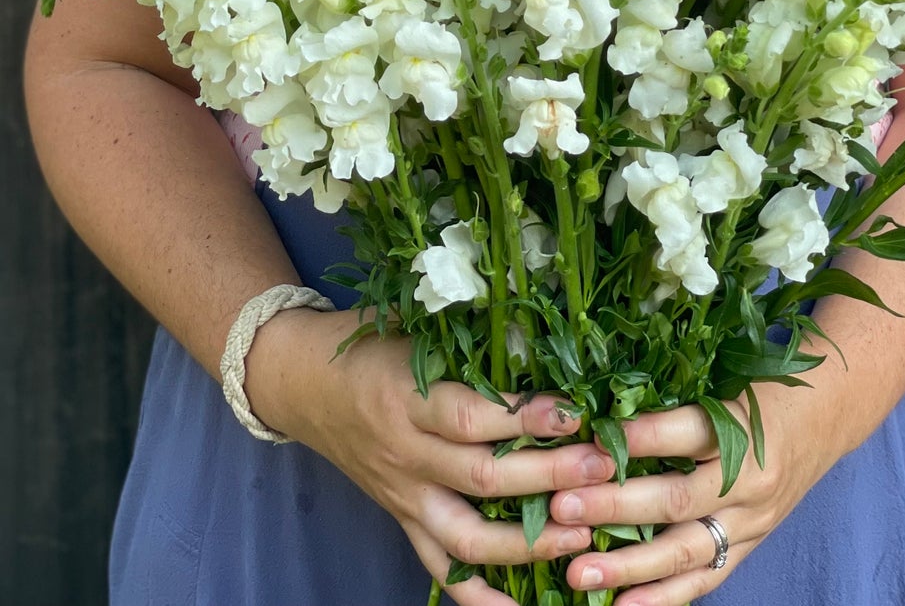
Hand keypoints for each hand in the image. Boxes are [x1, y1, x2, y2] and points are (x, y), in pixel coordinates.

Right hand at [252, 309, 618, 605]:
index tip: (576, 411)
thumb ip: (468, 335)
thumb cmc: (367, 342)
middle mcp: (407, 453)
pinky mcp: (402, 520)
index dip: (525, 418)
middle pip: (483, 479)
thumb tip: (545, 330)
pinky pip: (442, 570)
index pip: (472, 417)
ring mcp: (405, 495)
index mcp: (408, 397)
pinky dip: (481, 597)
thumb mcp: (411, 324)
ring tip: (585, 533)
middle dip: (549, 476)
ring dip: (529, 543)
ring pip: (468, 537)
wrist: (301, 382)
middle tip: (603, 467)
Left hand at [546, 387, 830, 605]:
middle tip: (562, 508)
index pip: (683, 432)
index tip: (586, 441)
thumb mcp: (726, 376)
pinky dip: (662, 598)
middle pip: (676, 500)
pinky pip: (704, 579)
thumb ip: (673, 397)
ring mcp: (751, 520)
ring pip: (685, 551)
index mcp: (742, 426)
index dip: (634, 438)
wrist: (829, 411)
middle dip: (614, 508)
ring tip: (579, 573)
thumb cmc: (765, 385)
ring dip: (628, 566)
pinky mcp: (750, 545)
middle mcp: (748, 480)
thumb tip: (600, 411)